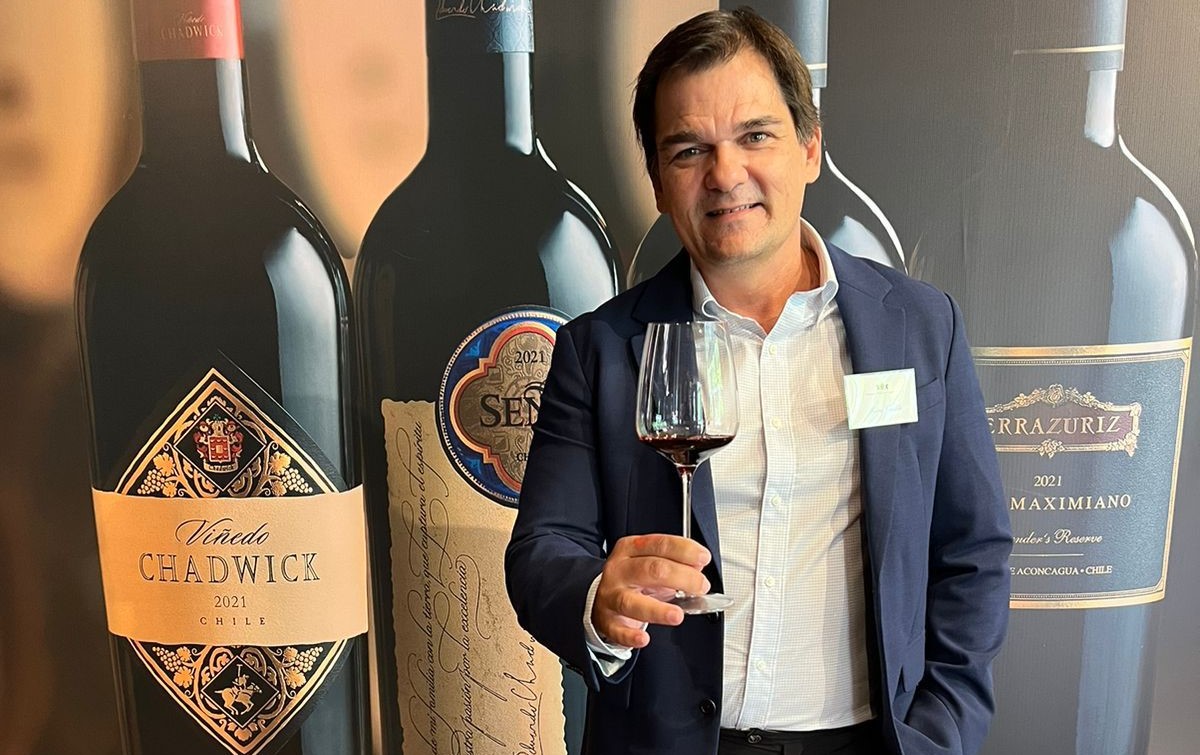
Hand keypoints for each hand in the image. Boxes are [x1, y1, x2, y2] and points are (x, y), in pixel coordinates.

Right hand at [592, 534, 711, 647]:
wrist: (600, 597)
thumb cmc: (632, 580)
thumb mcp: (651, 563)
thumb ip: (675, 563)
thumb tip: (697, 570)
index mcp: (630, 549)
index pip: (659, 544)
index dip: (684, 550)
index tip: (703, 558)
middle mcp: (619, 570)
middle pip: (650, 570)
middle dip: (680, 577)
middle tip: (700, 586)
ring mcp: (611, 596)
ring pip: (631, 602)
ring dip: (657, 610)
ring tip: (677, 615)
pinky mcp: (607, 621)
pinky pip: (618, 630)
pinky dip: (631, 635)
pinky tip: (643, 638)